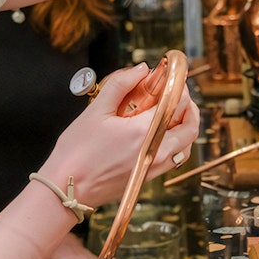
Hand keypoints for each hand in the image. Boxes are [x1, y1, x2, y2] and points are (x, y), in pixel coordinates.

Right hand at [39, 63, 198, 208]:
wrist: (68, 188)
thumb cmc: (77, 152)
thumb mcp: (96, 110)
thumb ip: (120, 84)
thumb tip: (141, 70)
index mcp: (144, 131)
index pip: (177, 102)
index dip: (178, 85)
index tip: (171, 76)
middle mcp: (156, 150)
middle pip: (190, 124)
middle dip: (188, 104)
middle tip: (176, 91)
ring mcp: (155, 166)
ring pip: (187, 144)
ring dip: (186, 124)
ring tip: (173, 111)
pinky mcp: (149, 176)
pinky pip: (177, 157)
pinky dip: (178, 142)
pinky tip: (163, 133)